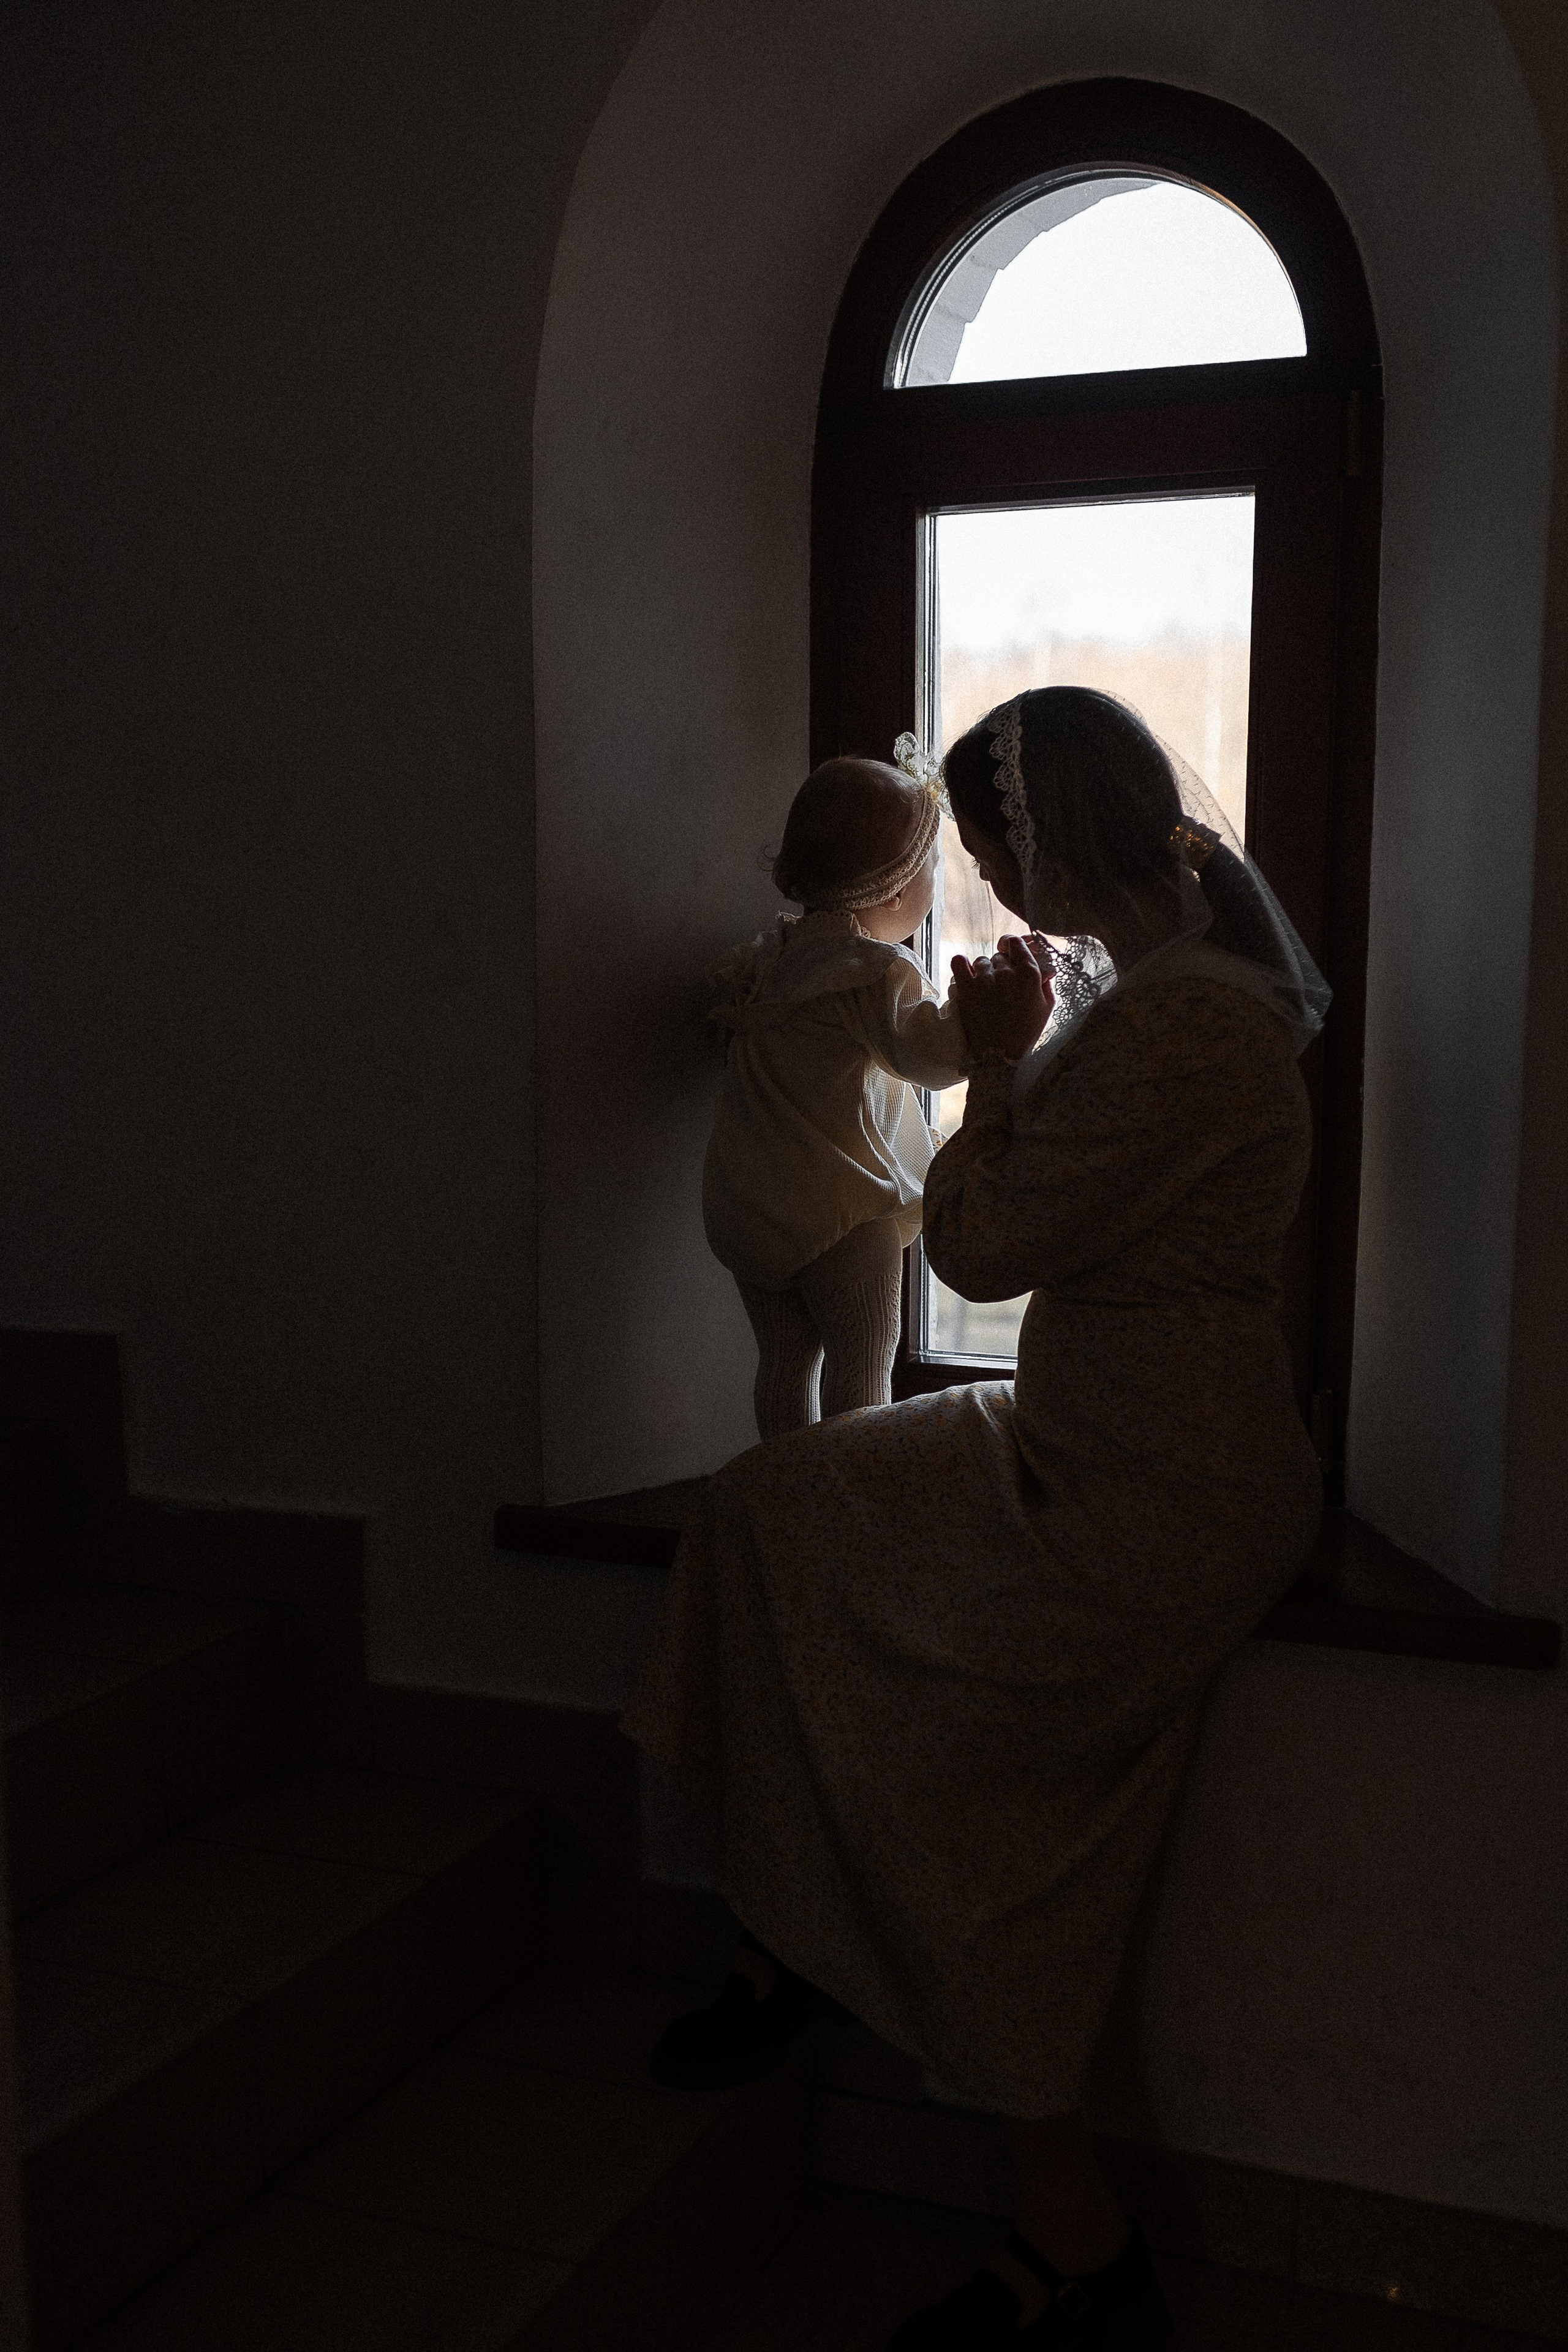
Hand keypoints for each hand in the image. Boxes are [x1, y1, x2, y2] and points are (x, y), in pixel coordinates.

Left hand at [950, 933, 1054, 1060]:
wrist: (999, 1055)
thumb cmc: (1025, 1032)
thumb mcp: (1046, 1007)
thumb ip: (1045, 981)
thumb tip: (1043, 964)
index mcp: (1029, 973)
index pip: (1016, 943)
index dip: (1013, 946)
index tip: (1011, 954)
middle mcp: (1007, 972)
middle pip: (999, 956)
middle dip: (1001, 967)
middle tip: (1002, 986)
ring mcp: (985, 979)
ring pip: (981, 961)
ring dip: (984, 972)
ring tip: (987, 991)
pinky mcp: (966, 988)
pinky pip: (958, 962)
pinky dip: (961, 964)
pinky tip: (965, 972)